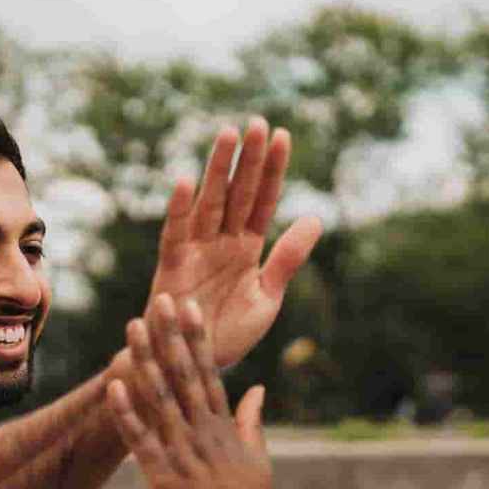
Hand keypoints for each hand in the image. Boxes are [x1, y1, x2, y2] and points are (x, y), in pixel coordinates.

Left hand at [109, 294, 276, 488]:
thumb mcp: (259, 460)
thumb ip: (252, 422)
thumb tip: (256, 387)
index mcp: (227, 428)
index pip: (210, 373)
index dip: (197, 338)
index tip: (189, 307)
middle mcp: (206, 434)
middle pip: (184, 376)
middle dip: (170, 336)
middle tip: (159, 300)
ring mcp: (185, 455)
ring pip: (160, 399)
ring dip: (145, 361)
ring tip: (133, 328)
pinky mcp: (164, 480)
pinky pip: (141, 440)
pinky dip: (127, 412)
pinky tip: (113, 384)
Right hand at [147, 119, 321, 369]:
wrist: (193, 365)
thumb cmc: (229, 334)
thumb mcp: (267, 298)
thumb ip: (287, 259)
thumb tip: (316, 219)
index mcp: (248, 248)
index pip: (263, 201)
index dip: (273, 170)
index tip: (284, 136)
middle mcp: (222, 242)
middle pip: (237, 192)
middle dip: (248, 159)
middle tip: (257, 122)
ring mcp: (196, 250)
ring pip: (209, 202)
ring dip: (217, 169)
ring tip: (227, 134)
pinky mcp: (172, 266)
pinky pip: (176, 233)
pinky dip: (179, 208)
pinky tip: (186, 181)